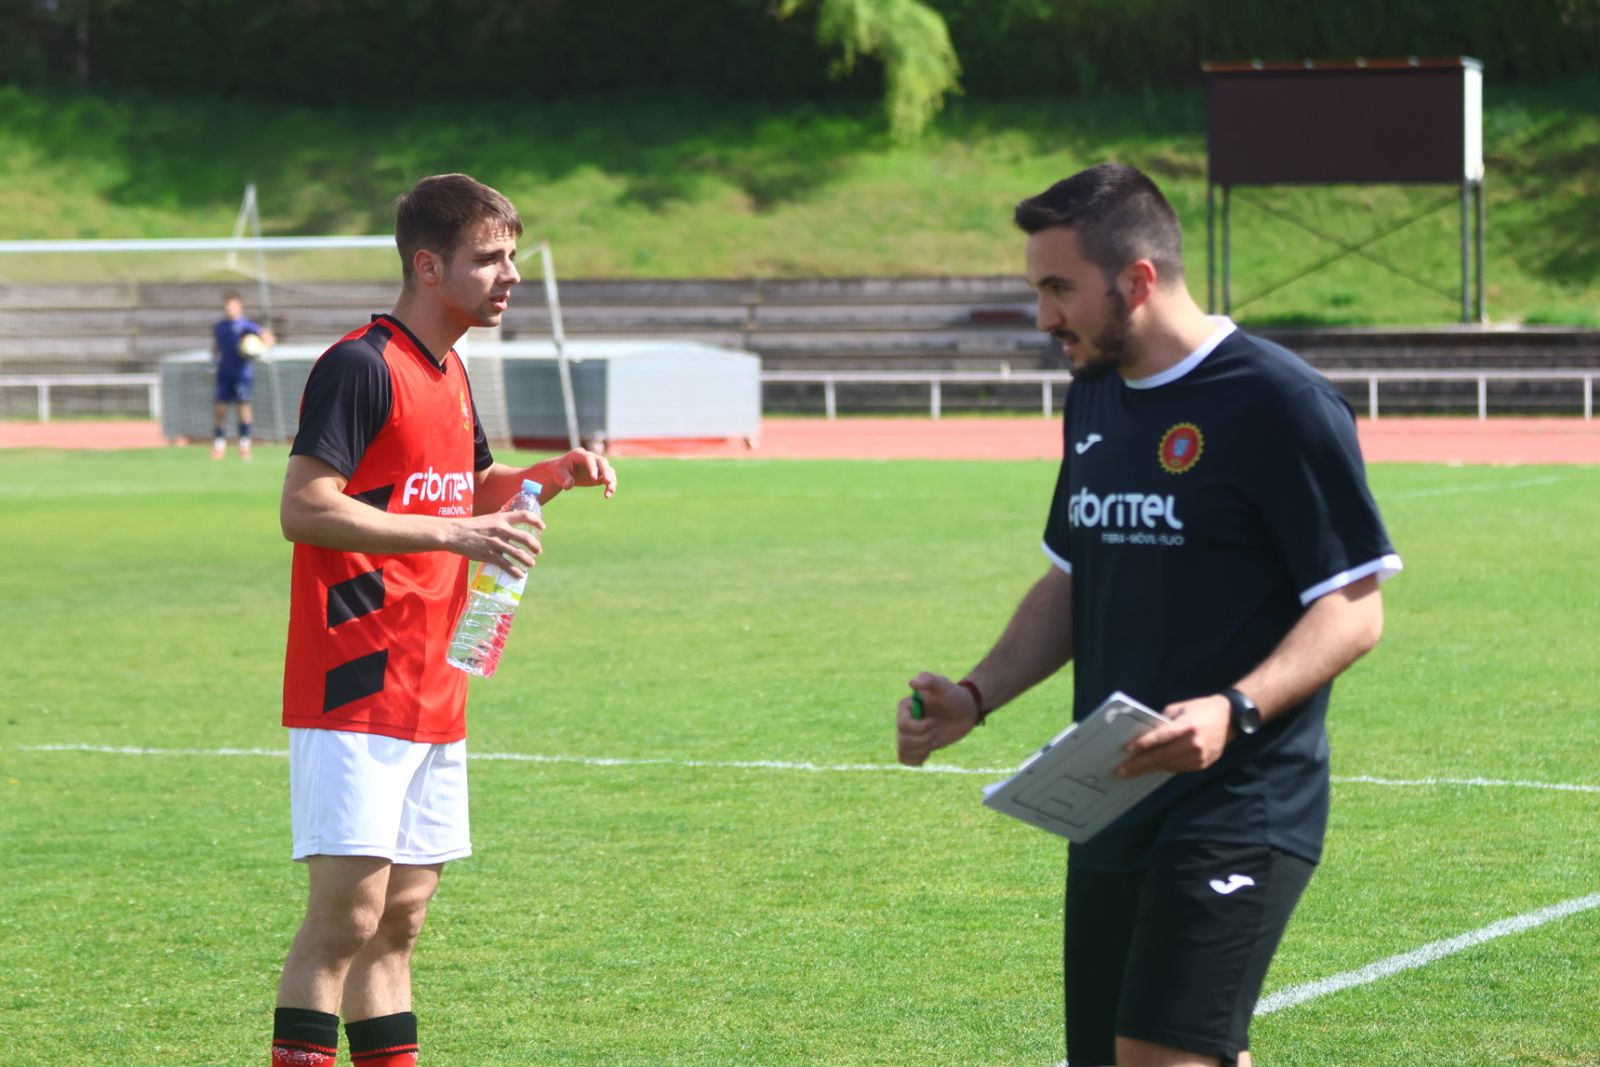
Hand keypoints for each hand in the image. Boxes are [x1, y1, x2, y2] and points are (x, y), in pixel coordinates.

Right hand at [449, 509, 544, 577]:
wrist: (454, 533)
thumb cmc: (470, 526)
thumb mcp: (488, 519)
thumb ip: (501, 524)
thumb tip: (512, 532)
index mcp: (501, 518)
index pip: (524, 515)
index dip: (536, 521)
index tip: (543, 527)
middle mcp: (500, 529)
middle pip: (525, 538)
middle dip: (535, 546)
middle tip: (538, 551)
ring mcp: (495, 543)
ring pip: (518, 553)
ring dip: (527, 560)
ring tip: (531, 564)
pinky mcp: (489, 555)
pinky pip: (506, 565)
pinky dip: (515, 571)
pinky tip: (520, 575)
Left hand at [544, 449, 616, 498]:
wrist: (562, 473)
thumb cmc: (560, 471)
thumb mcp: (559, 474)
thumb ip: (565, 479)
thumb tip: (569, 486)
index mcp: (579, 454)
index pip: (589, 458)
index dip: (592, 467)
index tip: (593, 478)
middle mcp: (591, 458)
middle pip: (602, 462)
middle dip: (605, 471)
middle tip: (607, 481)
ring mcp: (597, 466)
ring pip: (608, 470)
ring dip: (611, 480)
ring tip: (610, 491)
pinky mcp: (600, 475)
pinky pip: (609, 479)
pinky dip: (610, 486)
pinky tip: (607, 495)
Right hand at [896, 672, 979, 766]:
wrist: (964, 710)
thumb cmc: (953, 694)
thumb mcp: (942, 685)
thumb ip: (928, 680)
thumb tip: (911, 683)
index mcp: (905, 708)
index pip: (903, 726)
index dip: (919, 729)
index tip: (933, 722)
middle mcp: (904, 721)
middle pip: (903, 741)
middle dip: (923, 741)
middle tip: (936, 732)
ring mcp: (910, 735)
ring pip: (903, 752)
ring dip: (920, 751)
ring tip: (933, 742)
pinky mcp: (917, 746)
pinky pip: (905, 759)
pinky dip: (916, 760)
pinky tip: (927, 753)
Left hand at [1115, 694, 1230, 777]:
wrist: (1230, 719)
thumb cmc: (1200, 709)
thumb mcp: (1180, 709)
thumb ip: (1162, 723)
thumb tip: (1143, 735)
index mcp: (1188, 726)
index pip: (1162, 737)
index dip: (1144, 744)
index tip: (1127, 750)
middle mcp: (1194, 743)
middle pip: (1162, 756)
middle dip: (1139, 764)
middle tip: (1120, 770)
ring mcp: (1200, 756)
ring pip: (1168, 765)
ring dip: (1148, 769)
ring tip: (1130, 772)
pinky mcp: (1203, 765)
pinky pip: (1178, 769)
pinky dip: (1163, 768)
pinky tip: (1150, 769)